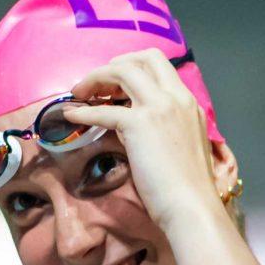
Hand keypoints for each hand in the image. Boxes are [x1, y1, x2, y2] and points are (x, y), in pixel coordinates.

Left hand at [60, 50, 226, 227]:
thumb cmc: (189, 186)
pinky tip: (71, 116)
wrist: (192, 206)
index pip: (159, 65)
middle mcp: (176, 97)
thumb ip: (166, 126)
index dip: (133, 67)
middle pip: (142, 57)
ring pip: (121, 71)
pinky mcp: (139, 124)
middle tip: (96, 84)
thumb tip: (139, 126)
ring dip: (95, 78)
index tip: (115, 84)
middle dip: (114, 64)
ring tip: (79, 93)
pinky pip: (103, 109)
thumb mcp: (183, 144)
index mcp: (188, 102)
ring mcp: (158, 107)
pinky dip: (83, 111)